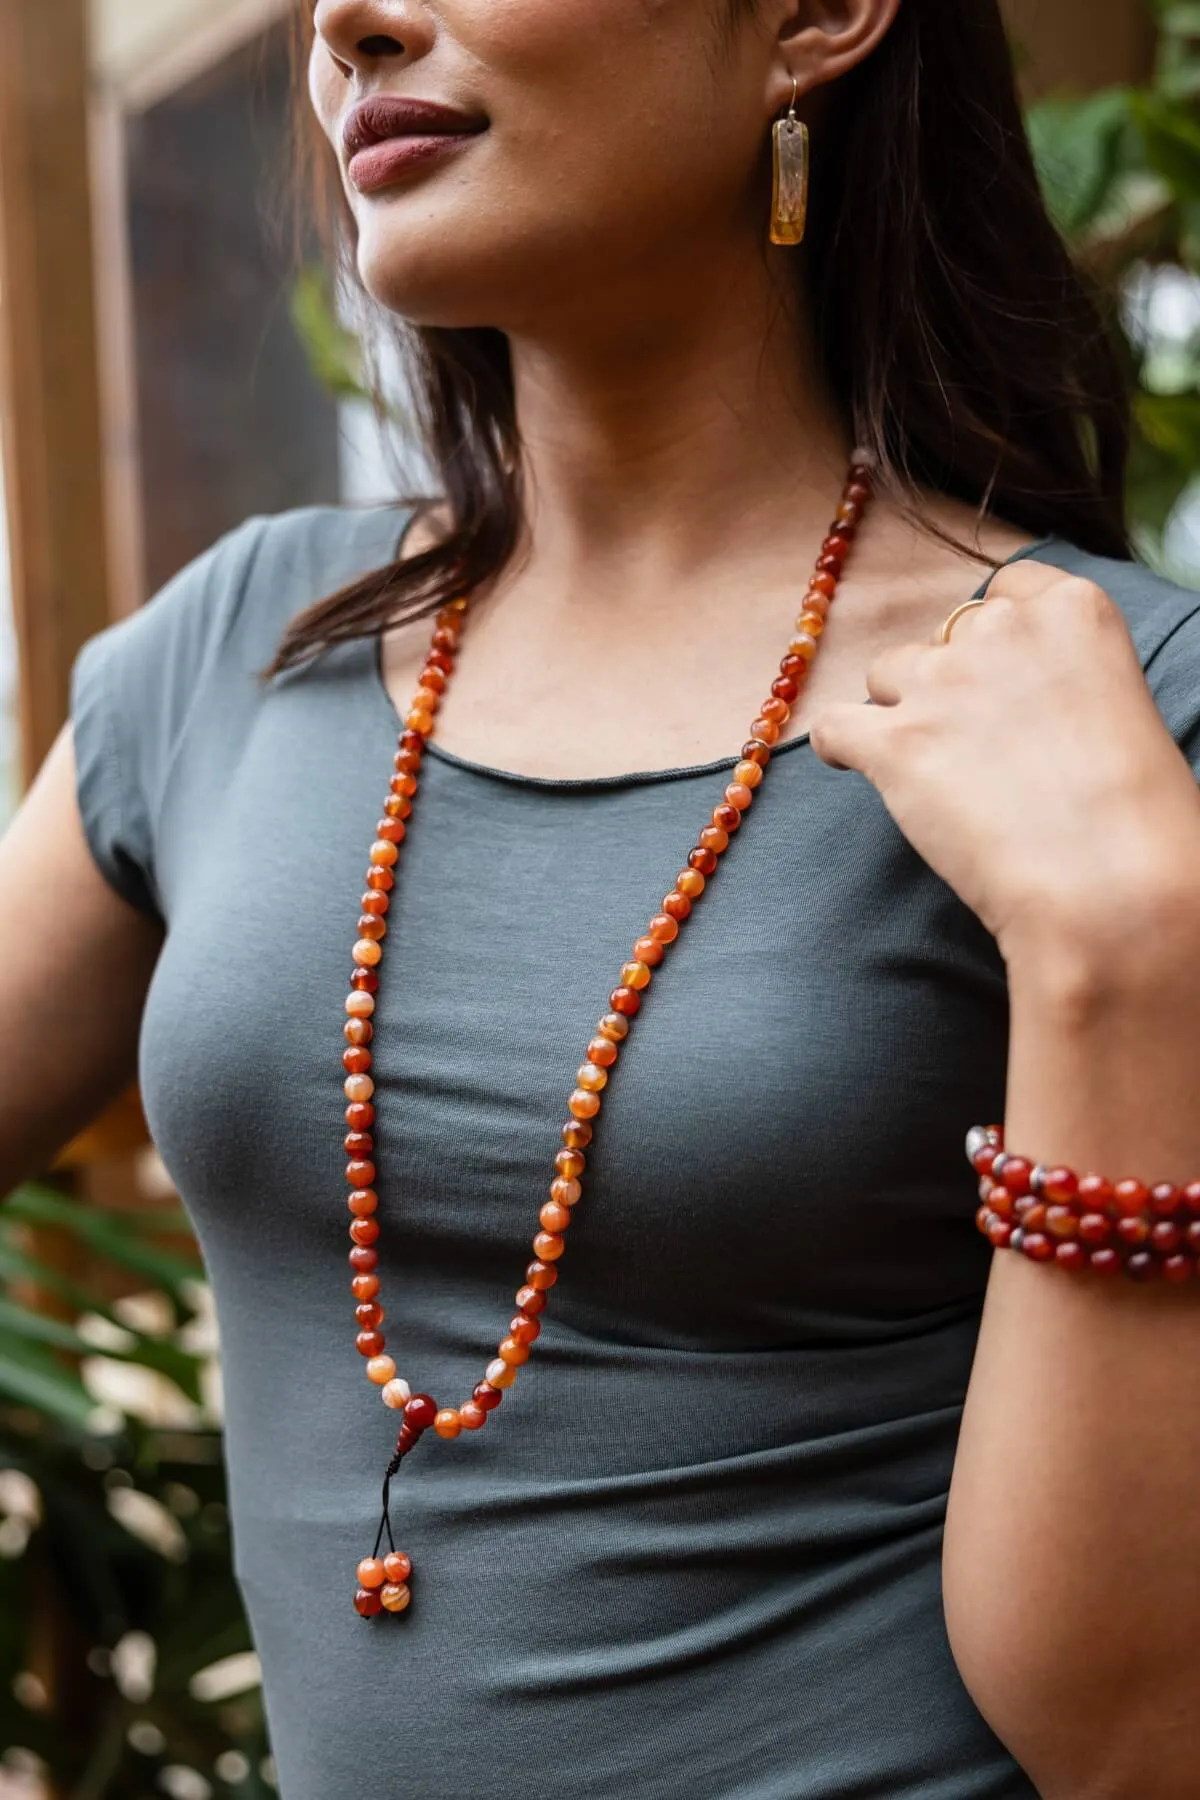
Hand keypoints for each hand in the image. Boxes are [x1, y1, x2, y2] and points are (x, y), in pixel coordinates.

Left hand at [809, 562, 1199, 968]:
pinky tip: (853, 765)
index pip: (1007, 591)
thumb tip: (1022, 702)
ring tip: (931, 766)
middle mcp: (1001, 631)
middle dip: (953, 678)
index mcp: (1071, 611)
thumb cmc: (1139, 817)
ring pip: (888, 672)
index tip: (999, 674)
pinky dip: (842, 746)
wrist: (1108, 883)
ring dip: (901, 709)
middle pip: (947, 634)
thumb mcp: (1121, 709)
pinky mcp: (893, 742)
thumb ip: (1064, 680)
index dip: (994, 636)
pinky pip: (835, 725)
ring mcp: (941, 683)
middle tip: (976, 740)